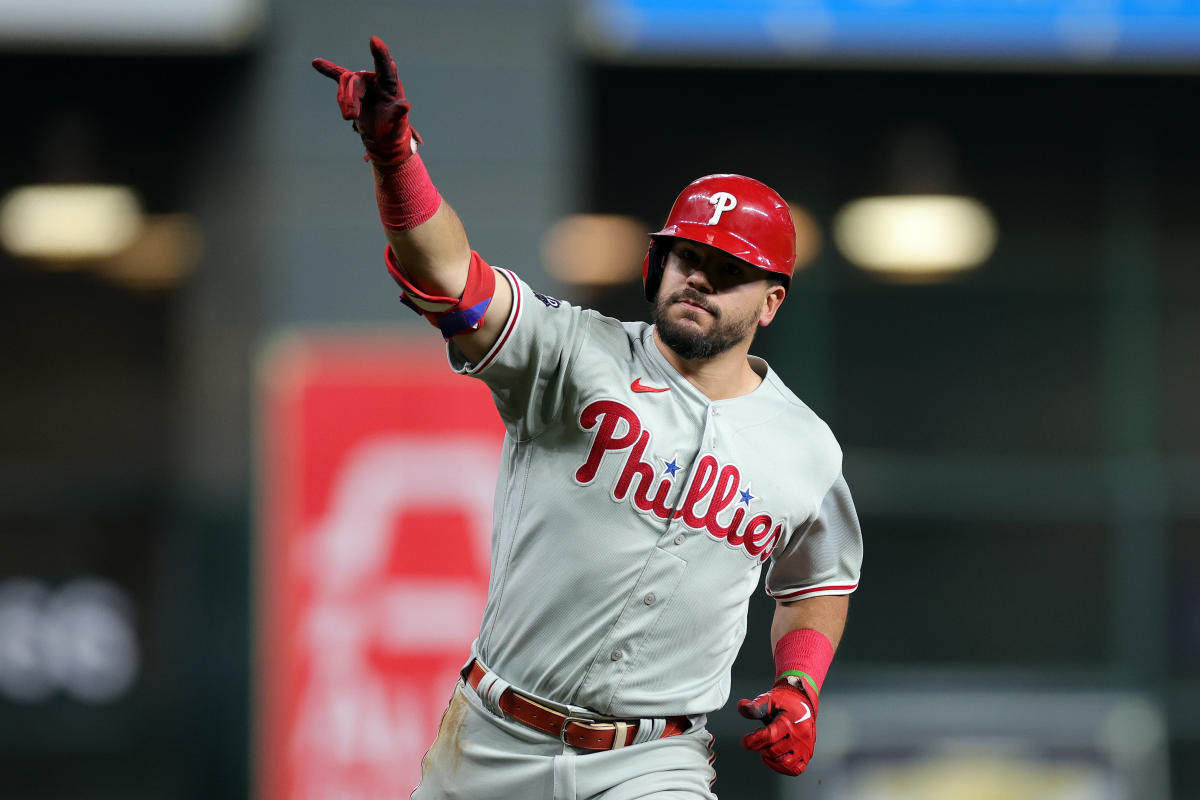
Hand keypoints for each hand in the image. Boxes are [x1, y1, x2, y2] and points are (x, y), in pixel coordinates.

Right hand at [312, 35, 421, 162]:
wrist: (382, 137)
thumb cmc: (393, 129)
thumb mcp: (397, 124)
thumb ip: (399, 114)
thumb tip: (405, 105)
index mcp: (390, 85)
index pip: (385, 66)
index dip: (380, 53)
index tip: (374, 40)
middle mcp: (376, 80)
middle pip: (357, 80)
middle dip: (351, 98)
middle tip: (351, 117)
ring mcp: (364, 83)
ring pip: (346, 83)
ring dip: (344, 100)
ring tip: (349, 117)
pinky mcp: (352, 90)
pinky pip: (338, 76)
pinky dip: (328, 70)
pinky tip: (316, 62)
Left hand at [737, 682, 815, 776]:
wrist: (803, 701)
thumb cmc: (786, 702)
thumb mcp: (769, 699)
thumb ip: (754, 706)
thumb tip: (742, 706)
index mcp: (790, 721)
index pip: (769, 736)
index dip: (753, 741)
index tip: (745, 740)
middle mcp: (800, 736)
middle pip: (774, 751)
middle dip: (759, 747)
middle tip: (756, 740)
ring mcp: (804, 747)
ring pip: (785, 763)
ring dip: (770, 758)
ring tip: (765, 748)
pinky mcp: (807, 754)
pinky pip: (795, 769)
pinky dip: (782, 768)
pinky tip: (774, 759)